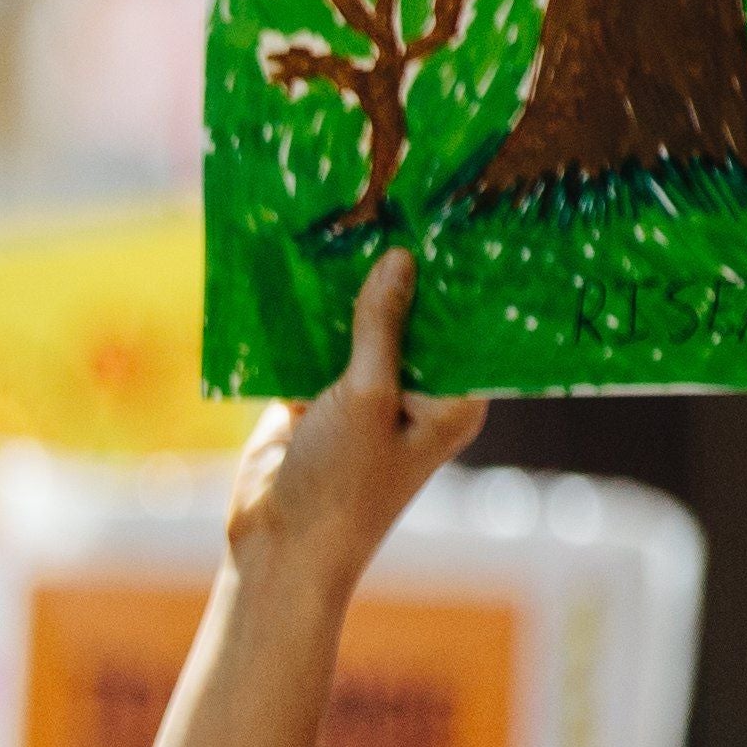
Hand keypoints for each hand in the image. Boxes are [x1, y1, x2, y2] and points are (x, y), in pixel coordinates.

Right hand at [224, 246, 483, 599]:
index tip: (462, 219)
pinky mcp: (316, 399)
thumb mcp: (366, 396)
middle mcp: (414, 393)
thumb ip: (381, 327)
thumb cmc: (343, 484)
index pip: (468, 326)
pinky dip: (306, 318)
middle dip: (400, 275)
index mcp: (452, 400)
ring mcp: (363, 395)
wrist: (277, 545)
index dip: (463, 278)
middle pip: (412, 320)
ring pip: (360, 329)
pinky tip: (299, 266)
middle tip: (402, 202)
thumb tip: (400, 259)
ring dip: (348, 292)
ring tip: (349, 219)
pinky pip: (316, 346)